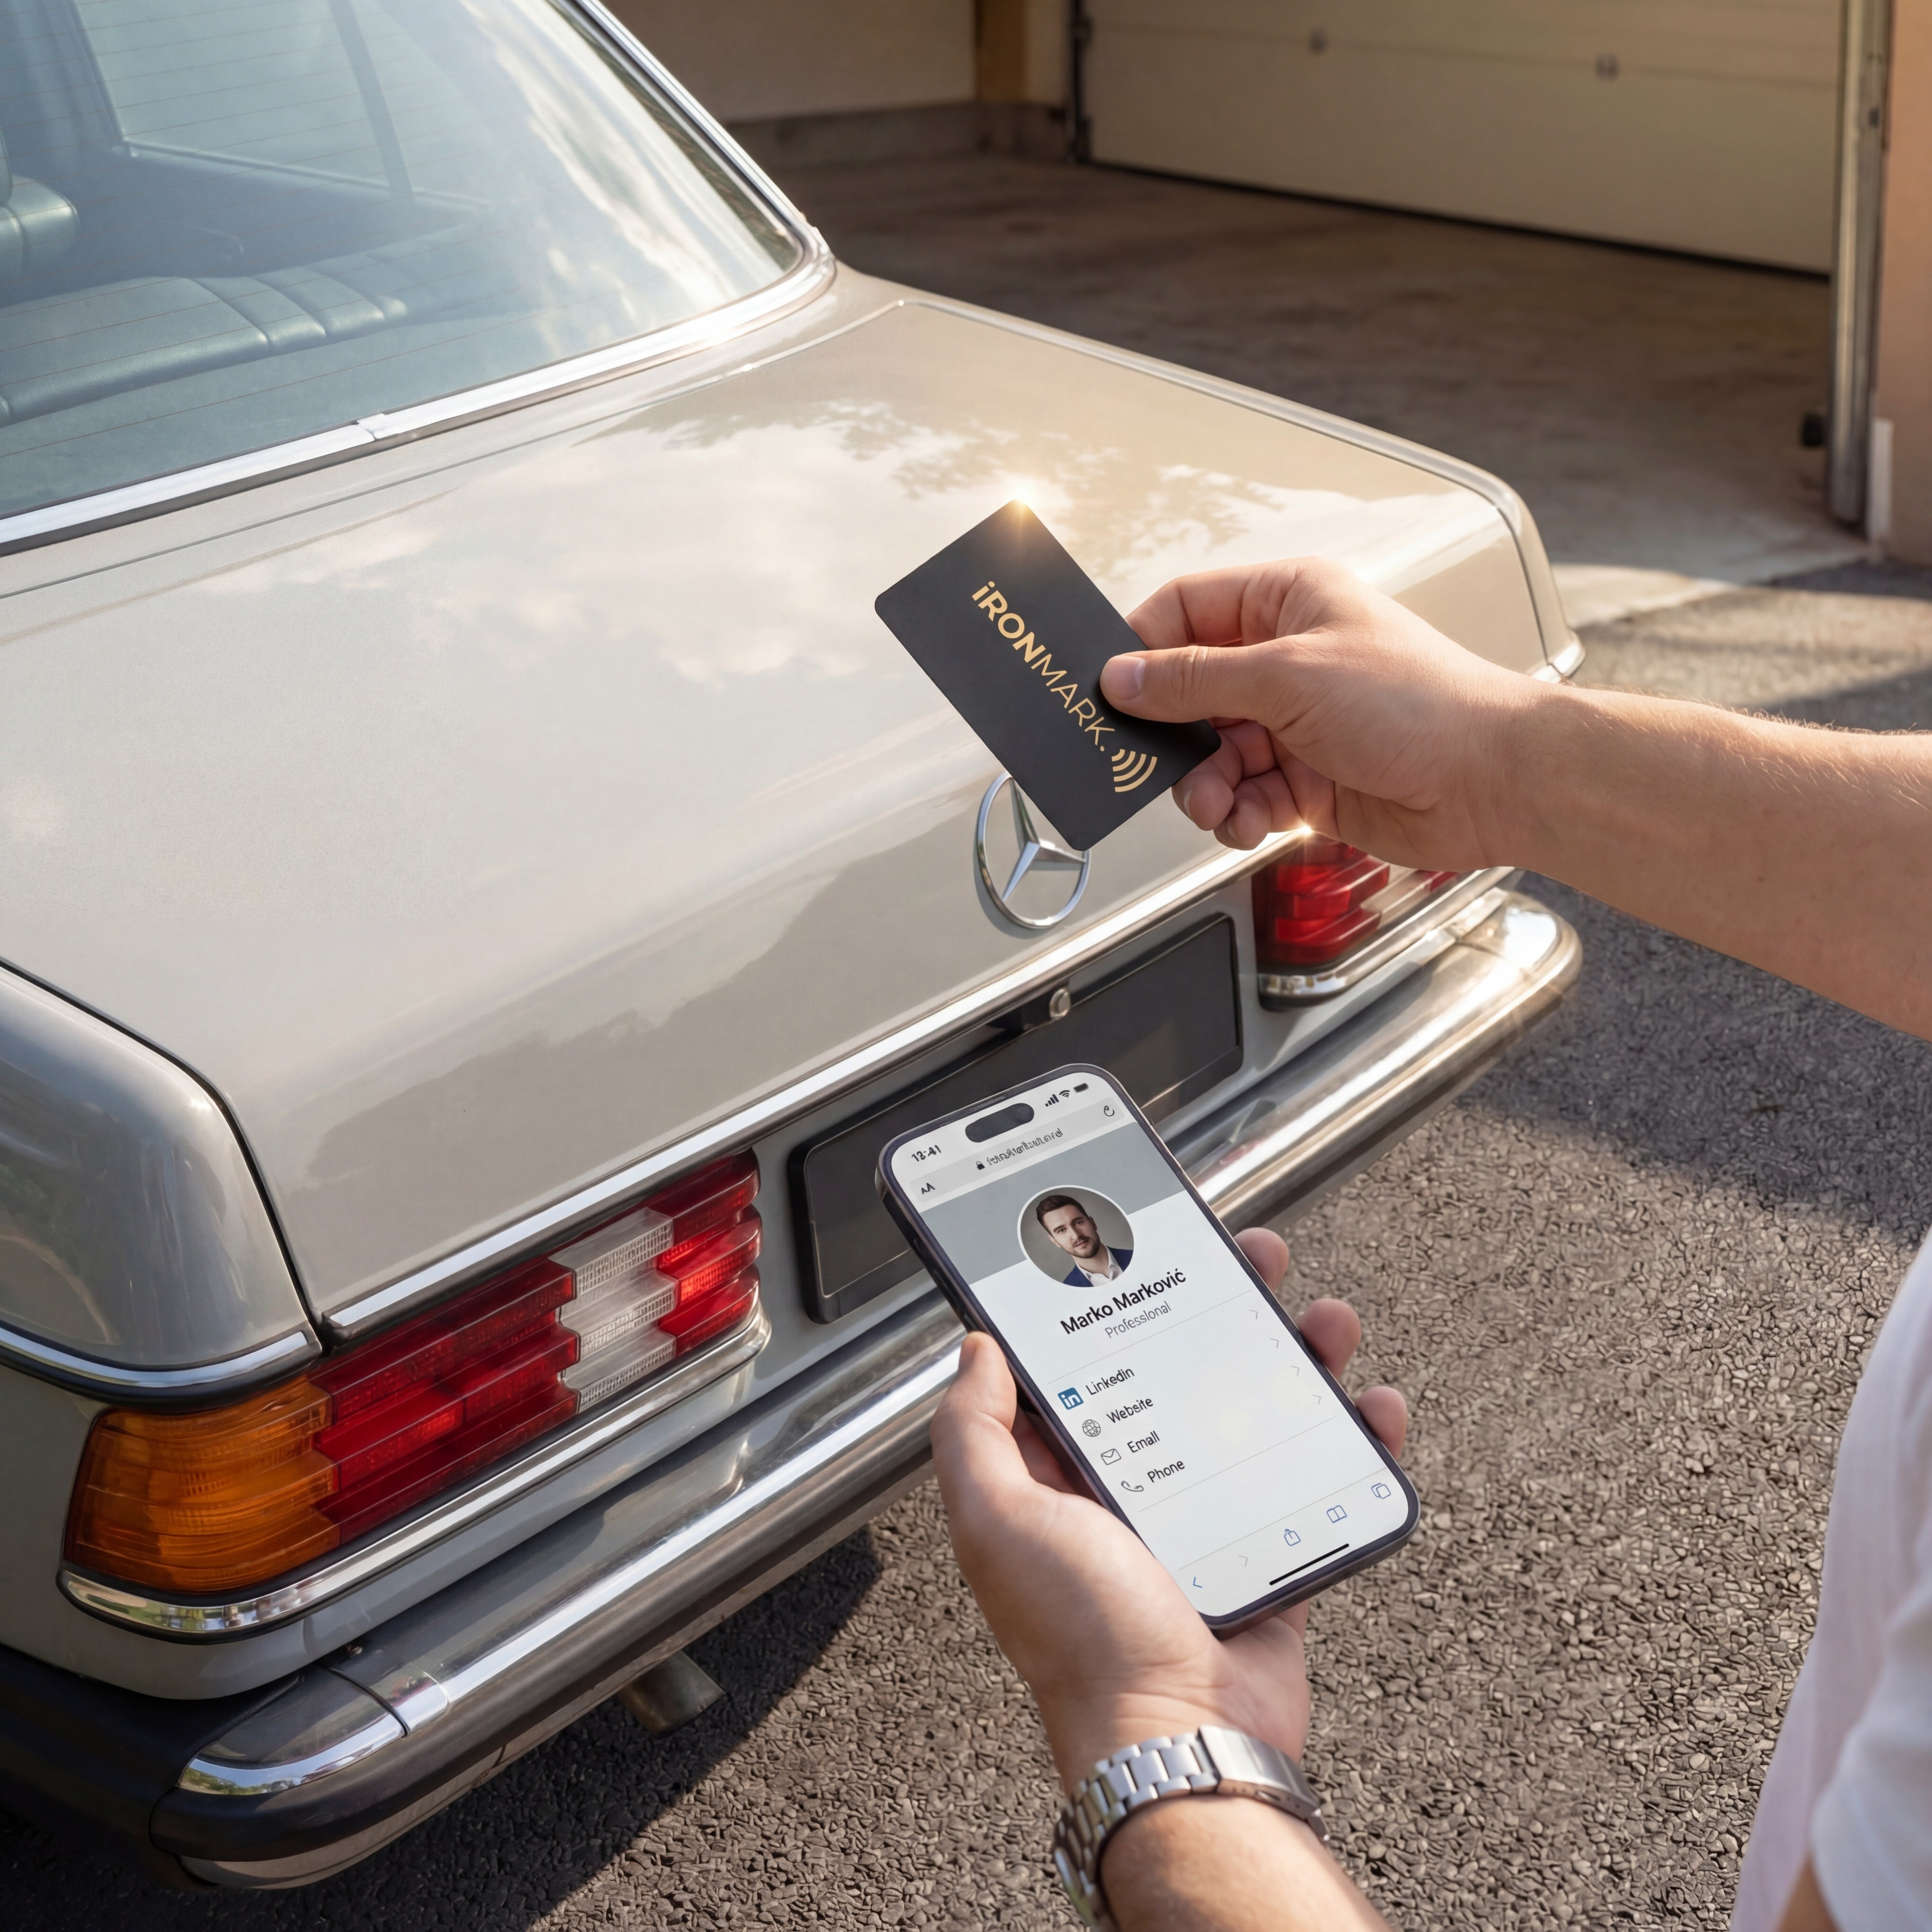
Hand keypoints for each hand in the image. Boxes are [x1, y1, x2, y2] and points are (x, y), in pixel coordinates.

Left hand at [929, 1227, 1406, 1788]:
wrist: (1181, 1743)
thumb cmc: (1084, 1640)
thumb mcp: (999, 1519)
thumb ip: (974, 1431)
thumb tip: (976, 1347)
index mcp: (1060, 1474)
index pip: (1084, 1359)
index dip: (1110, 1297)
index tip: (1143, 1242)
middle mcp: (1131, 1488)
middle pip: (1182, 1367)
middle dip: (1222, 1304)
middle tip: (1256, 1257)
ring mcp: (1206, 1519)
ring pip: (1256, 1408)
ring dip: (1298, 1354)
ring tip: (1326, 1320)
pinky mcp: (1270, 1552)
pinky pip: (1318, 1476)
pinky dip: (1354, 1438)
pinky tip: (1374, 1408)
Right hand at [1098, 556, 1538, 868]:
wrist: (1488, 781)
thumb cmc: (1418, 705)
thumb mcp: (1287, 677)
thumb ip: (1196, 679)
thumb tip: (1125, 676)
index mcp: (1286, 602)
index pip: (1185, 610)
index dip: (1143, 650)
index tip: (1114, 691)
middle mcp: (1287, 659)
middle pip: (1189, 693)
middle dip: (1174, 736)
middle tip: (1159, 764)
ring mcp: (1295, 724)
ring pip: (1211, 755)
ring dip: (1205, 786)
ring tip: (1219, 804)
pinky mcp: (1305, 781)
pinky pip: (1243, 798)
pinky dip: (1238, 815)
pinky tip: (1252, 822)